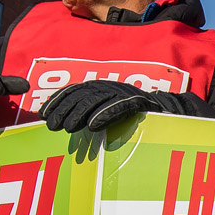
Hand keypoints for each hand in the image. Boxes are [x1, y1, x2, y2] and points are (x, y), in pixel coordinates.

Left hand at [39, 79, 170, 131]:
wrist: (170, 117)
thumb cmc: (136, 121)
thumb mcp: (109, 116)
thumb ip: (91, 116)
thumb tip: (64, 125)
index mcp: (104, 89)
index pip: (76, 90)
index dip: (58, 100)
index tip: (43, 113)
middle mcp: (113, 87)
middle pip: (83, 94)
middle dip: (65, 108)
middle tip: (52, 125)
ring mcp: (126, 93)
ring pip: (98, 99)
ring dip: (80, 113)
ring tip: (68, 127)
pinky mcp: (140, 102)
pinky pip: (120, 107)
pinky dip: (105, 115)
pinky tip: (93, 126)